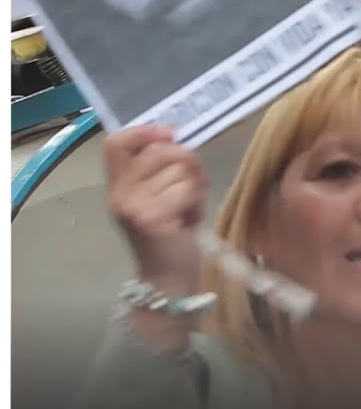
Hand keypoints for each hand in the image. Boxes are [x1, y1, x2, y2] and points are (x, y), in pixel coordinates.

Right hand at [105, 125, 206, 294]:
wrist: (169, 277)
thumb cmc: (171, 233)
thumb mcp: (162, 194)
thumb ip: (163, 168)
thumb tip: (177, 137)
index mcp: (118, 185)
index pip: (116, 143)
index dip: (145, 132)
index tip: (171, 135)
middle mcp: (119, 194)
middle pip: (159, 151)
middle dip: (188, 161)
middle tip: (196, 181)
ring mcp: (132, 207)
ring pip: (178, 170)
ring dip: (194, 185)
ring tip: (188, 206)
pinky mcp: (151, 218)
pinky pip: (186, 189)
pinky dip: (196, 201)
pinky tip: (190, 218)